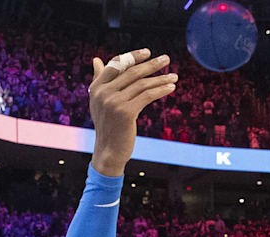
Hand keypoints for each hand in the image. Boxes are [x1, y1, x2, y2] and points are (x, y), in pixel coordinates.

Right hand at [89, 49, 177, 175]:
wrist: (108, 150)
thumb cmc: (107, 125)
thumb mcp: (99, 101)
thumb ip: (99, 79)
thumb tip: (96, 60)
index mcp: (96, 87)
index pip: (116, 64)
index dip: (133, 56)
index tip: (148, 53)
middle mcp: (103, 93)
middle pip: (132, 72)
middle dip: (151, 64)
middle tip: (166, 59)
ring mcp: (114, 102)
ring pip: (142, 84)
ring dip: (161, 79)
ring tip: (174, 77)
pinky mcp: (126, 112)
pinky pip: (147, 96)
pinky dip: (161, 90)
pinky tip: (170, 88)